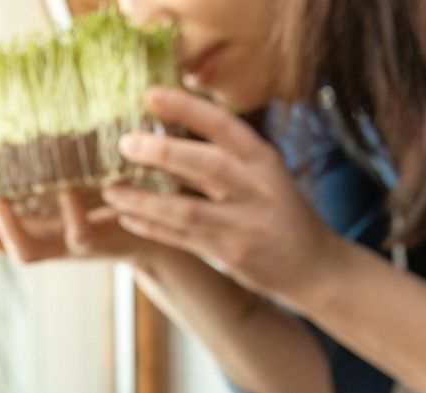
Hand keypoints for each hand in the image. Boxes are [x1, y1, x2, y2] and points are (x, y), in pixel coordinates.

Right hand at [0, 147, 167, 264]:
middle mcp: (39, 237)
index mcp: (26, 221)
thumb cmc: (111, 186)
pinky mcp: (99, 241)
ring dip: (8, 227)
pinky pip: (79, 234)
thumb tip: (27, 88)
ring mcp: (65, 244)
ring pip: (24, 253)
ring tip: (0, 197)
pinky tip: (67, 187)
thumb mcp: (73, 169)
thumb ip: (48, 150)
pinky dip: (71, 212)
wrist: (160, 221)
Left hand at [102, 87, 342, 306]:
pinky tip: (126, 218)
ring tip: (111, 191)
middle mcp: (258, 188)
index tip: (150, 95)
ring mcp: (246, 224)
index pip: (224, 125)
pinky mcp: (233, 255)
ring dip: (145, 201)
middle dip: (163, 152)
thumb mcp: (261, 174)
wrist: (313, 265)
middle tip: (124, 143)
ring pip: (187, 211)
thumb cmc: (276, 210)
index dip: (187, 108)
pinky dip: (153, 229)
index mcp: (263, 159)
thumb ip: (224, 156)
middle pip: (208, 165)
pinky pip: (184, 240)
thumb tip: (165, 128)